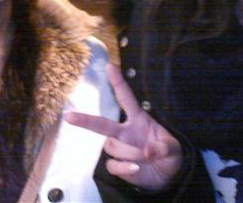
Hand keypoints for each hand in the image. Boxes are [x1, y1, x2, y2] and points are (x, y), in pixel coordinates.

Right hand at [65, 63, 182, 190]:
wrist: (168, 177)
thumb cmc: (169, 154)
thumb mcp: (174, 149)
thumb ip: (163, 148)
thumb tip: (147, 150)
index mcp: (139, 119)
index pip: (126, 98)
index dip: (118, 82)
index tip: (110, 66)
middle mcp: (125, 131)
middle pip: (102, 123)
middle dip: (85, 119)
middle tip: (69, 117)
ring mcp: (120, 148)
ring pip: (112, 146)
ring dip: (129, 153)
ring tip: (145, 159)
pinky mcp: (117, 165)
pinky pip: (112, 165)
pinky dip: (124, 168)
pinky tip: (136, 169)